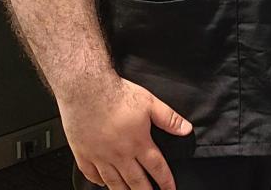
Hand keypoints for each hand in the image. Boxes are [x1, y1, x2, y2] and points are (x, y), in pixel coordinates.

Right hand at [60, 76, 191, 189]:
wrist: (86, 90)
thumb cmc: (116, 95)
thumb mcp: (149, 102)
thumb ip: (168, 118)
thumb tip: (186, 129)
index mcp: (138, 143)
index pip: (156, 168)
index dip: (166, 181)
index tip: (170, 189)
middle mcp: (120, 154)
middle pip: (136, 182)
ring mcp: (100, 157)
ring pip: (114, 183)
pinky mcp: (84, 154)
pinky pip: (92, 175)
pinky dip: (99, 182)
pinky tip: (103, 183)